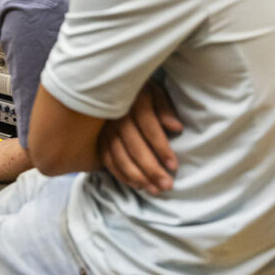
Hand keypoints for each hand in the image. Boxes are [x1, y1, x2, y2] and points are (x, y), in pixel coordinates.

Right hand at [98, 80, 182, 194]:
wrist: (111, 85)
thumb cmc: (141, 90)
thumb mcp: (156, 91)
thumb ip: (165, 108)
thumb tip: (176, 128)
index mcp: (133, 101)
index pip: (148, 127)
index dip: (161, 148)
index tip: (174, 166)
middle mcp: (116, 116)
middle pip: (133, 146)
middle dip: (150, 168)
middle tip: (166, 185)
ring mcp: (104, 129)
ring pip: (118, 156)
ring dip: (136, 175)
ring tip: (153, 190)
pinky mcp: (98, 138)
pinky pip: (107, 159)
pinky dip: (120, 174)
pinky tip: (136, 184)